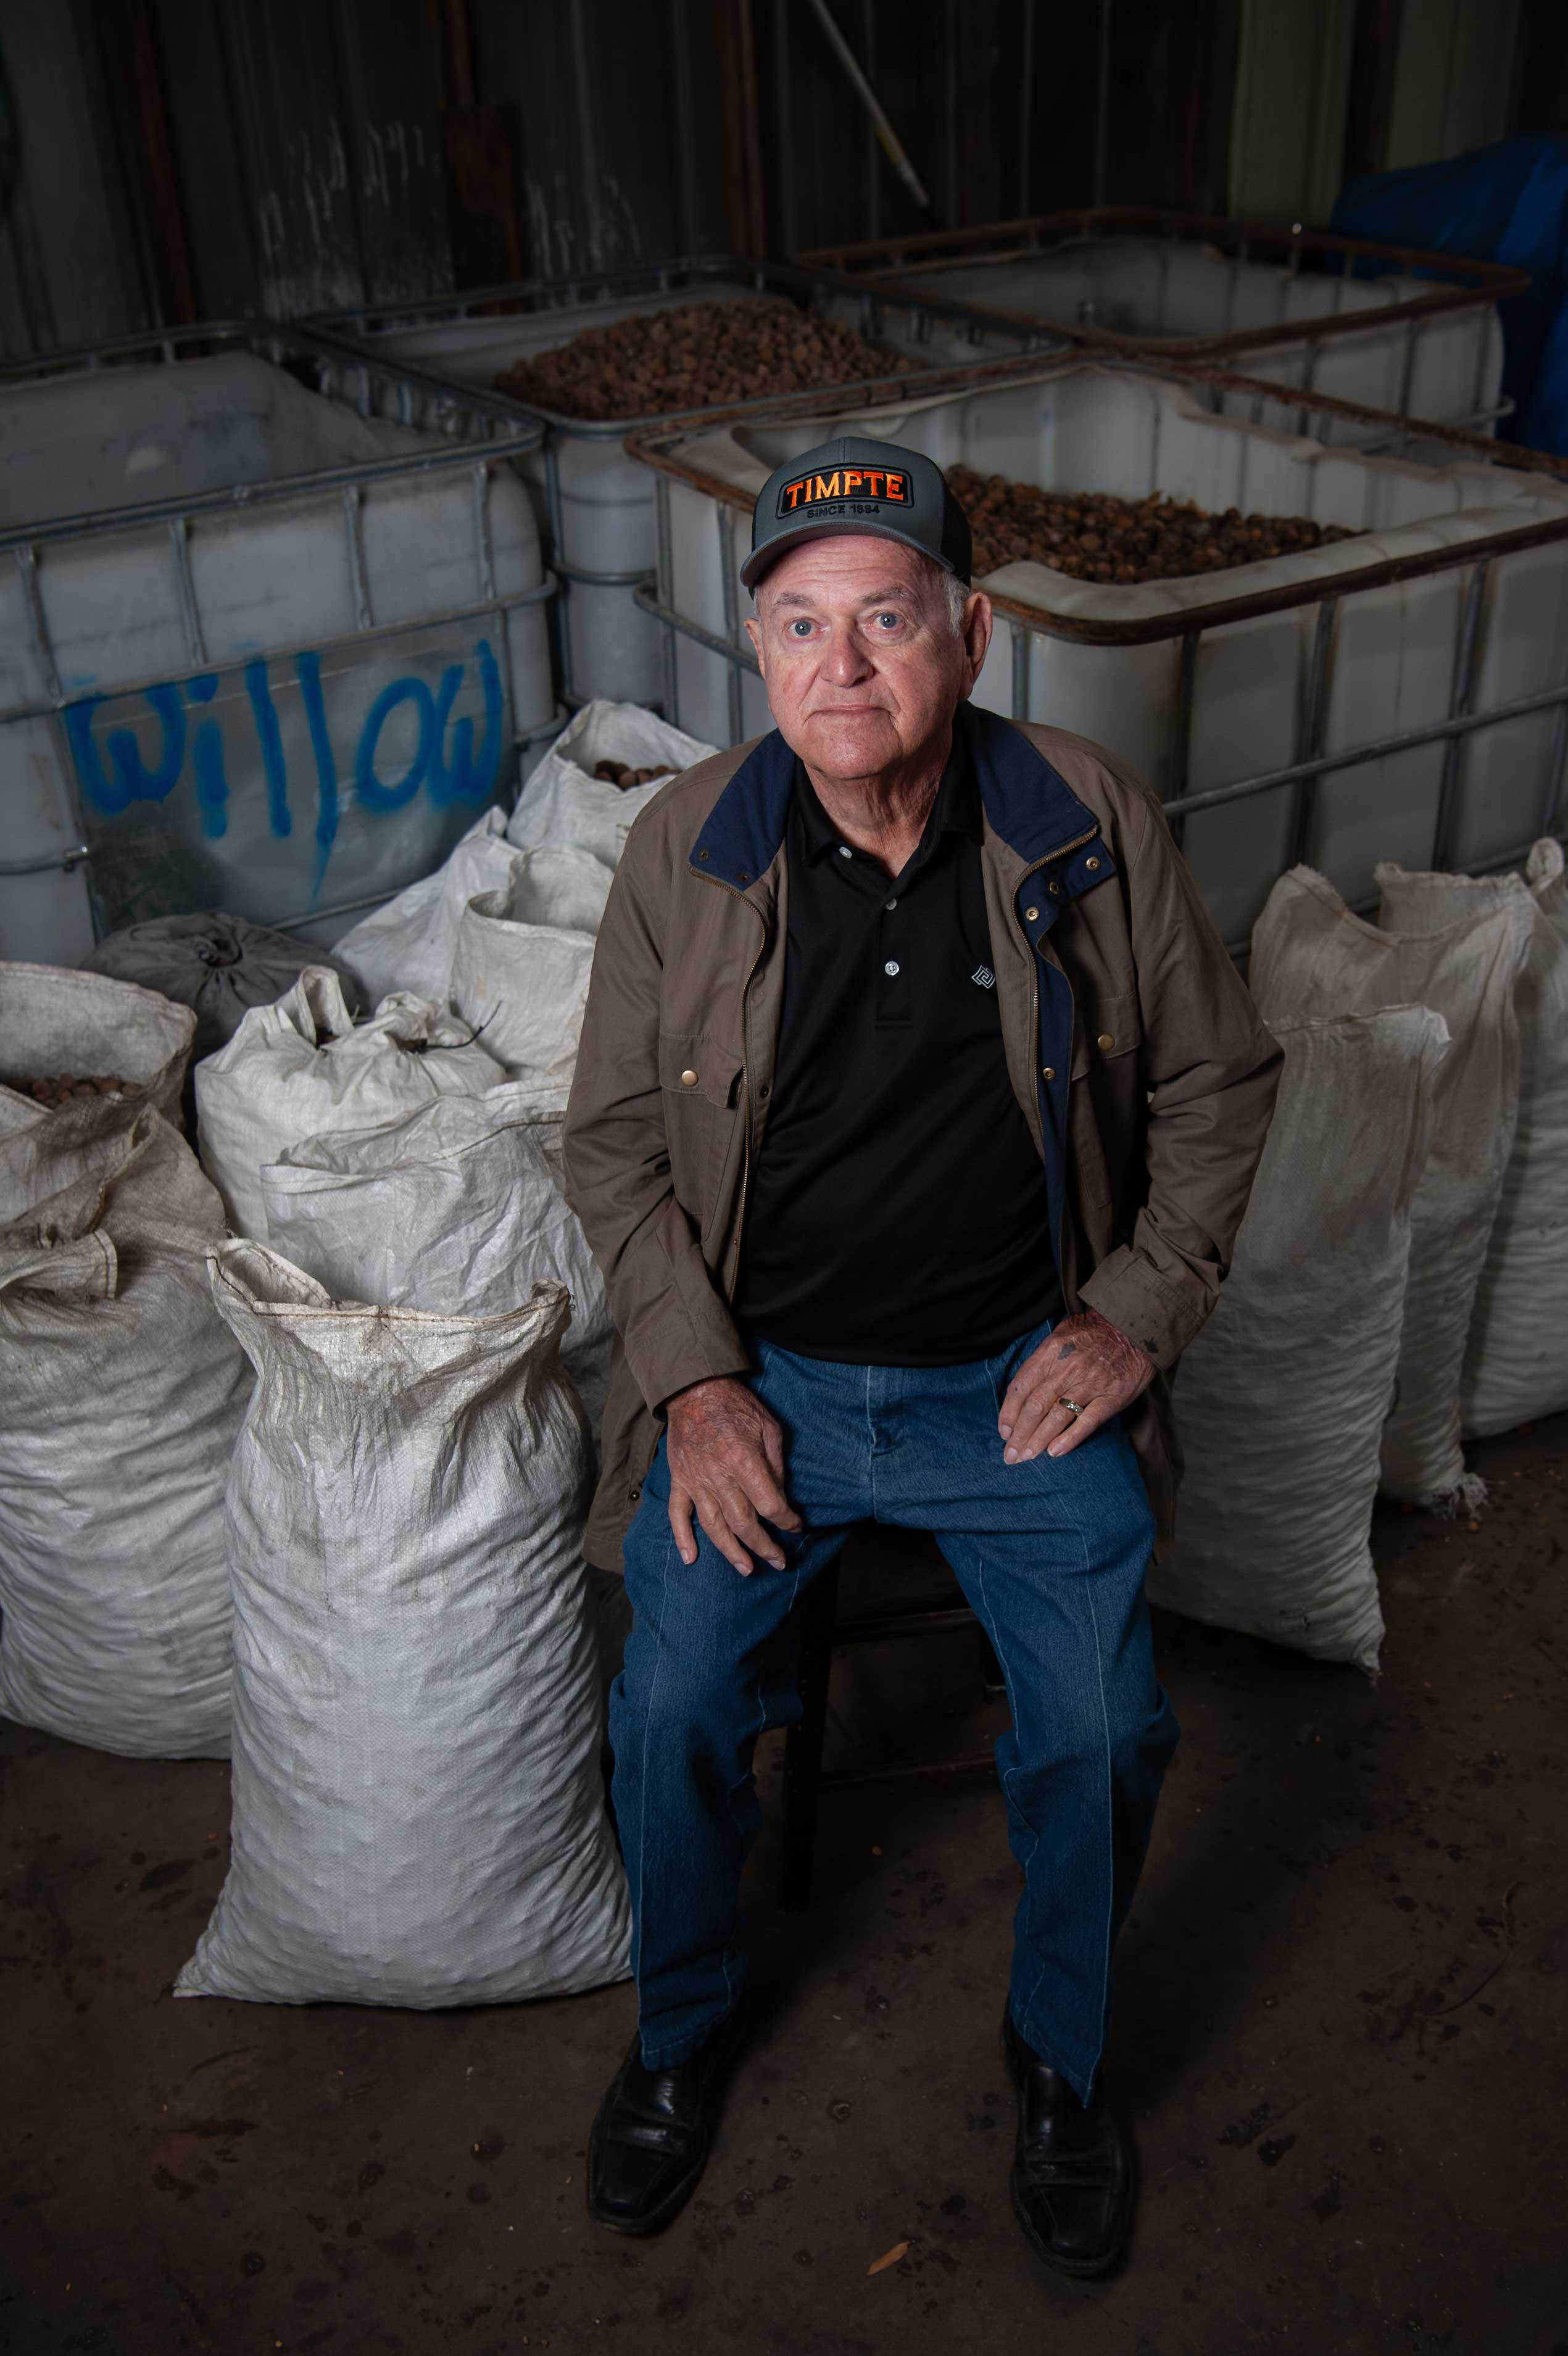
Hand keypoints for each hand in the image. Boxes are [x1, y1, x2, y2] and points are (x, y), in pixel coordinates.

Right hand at [665, 1375, 800, 1574]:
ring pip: (714, 1527)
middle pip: (744, 1523)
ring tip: (746, 1569)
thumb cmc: (736, 1405)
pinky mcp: (680, 1480)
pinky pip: (678, 1514)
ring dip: (731, 1552)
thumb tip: (780, 1494)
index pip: (770, 1504)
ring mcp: (696, 1481)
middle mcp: (719, 1477)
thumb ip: (776, 1463)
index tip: (796, 1526)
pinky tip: (690, 1558)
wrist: (694, 1388)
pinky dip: (682, 1538)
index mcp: (744, 1462)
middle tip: (779, 1561)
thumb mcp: (768, 1426)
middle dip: (764, 1547)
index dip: (787, 1520)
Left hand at [997, 1308, 1153, 1464]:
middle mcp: (1067, 1368)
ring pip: (1057, 1416)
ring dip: (1038, 1440)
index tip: (1003, 1431)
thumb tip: (1021, 1388)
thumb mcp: (1062, 1333)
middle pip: (1035, 1406)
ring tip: (1026, 1457)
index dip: (1009, 1412)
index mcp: (1051, 1351)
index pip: (1021, 1386)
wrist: (1134, 1328)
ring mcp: (1090, 1384)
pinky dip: (1070, 1438)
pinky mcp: (1111, 1397)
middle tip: (1010, 1454)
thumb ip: (1042, 1358)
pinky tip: (1055, 1452)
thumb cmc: (1095, 1332)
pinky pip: (1087, 1421)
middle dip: (1019, 1434)